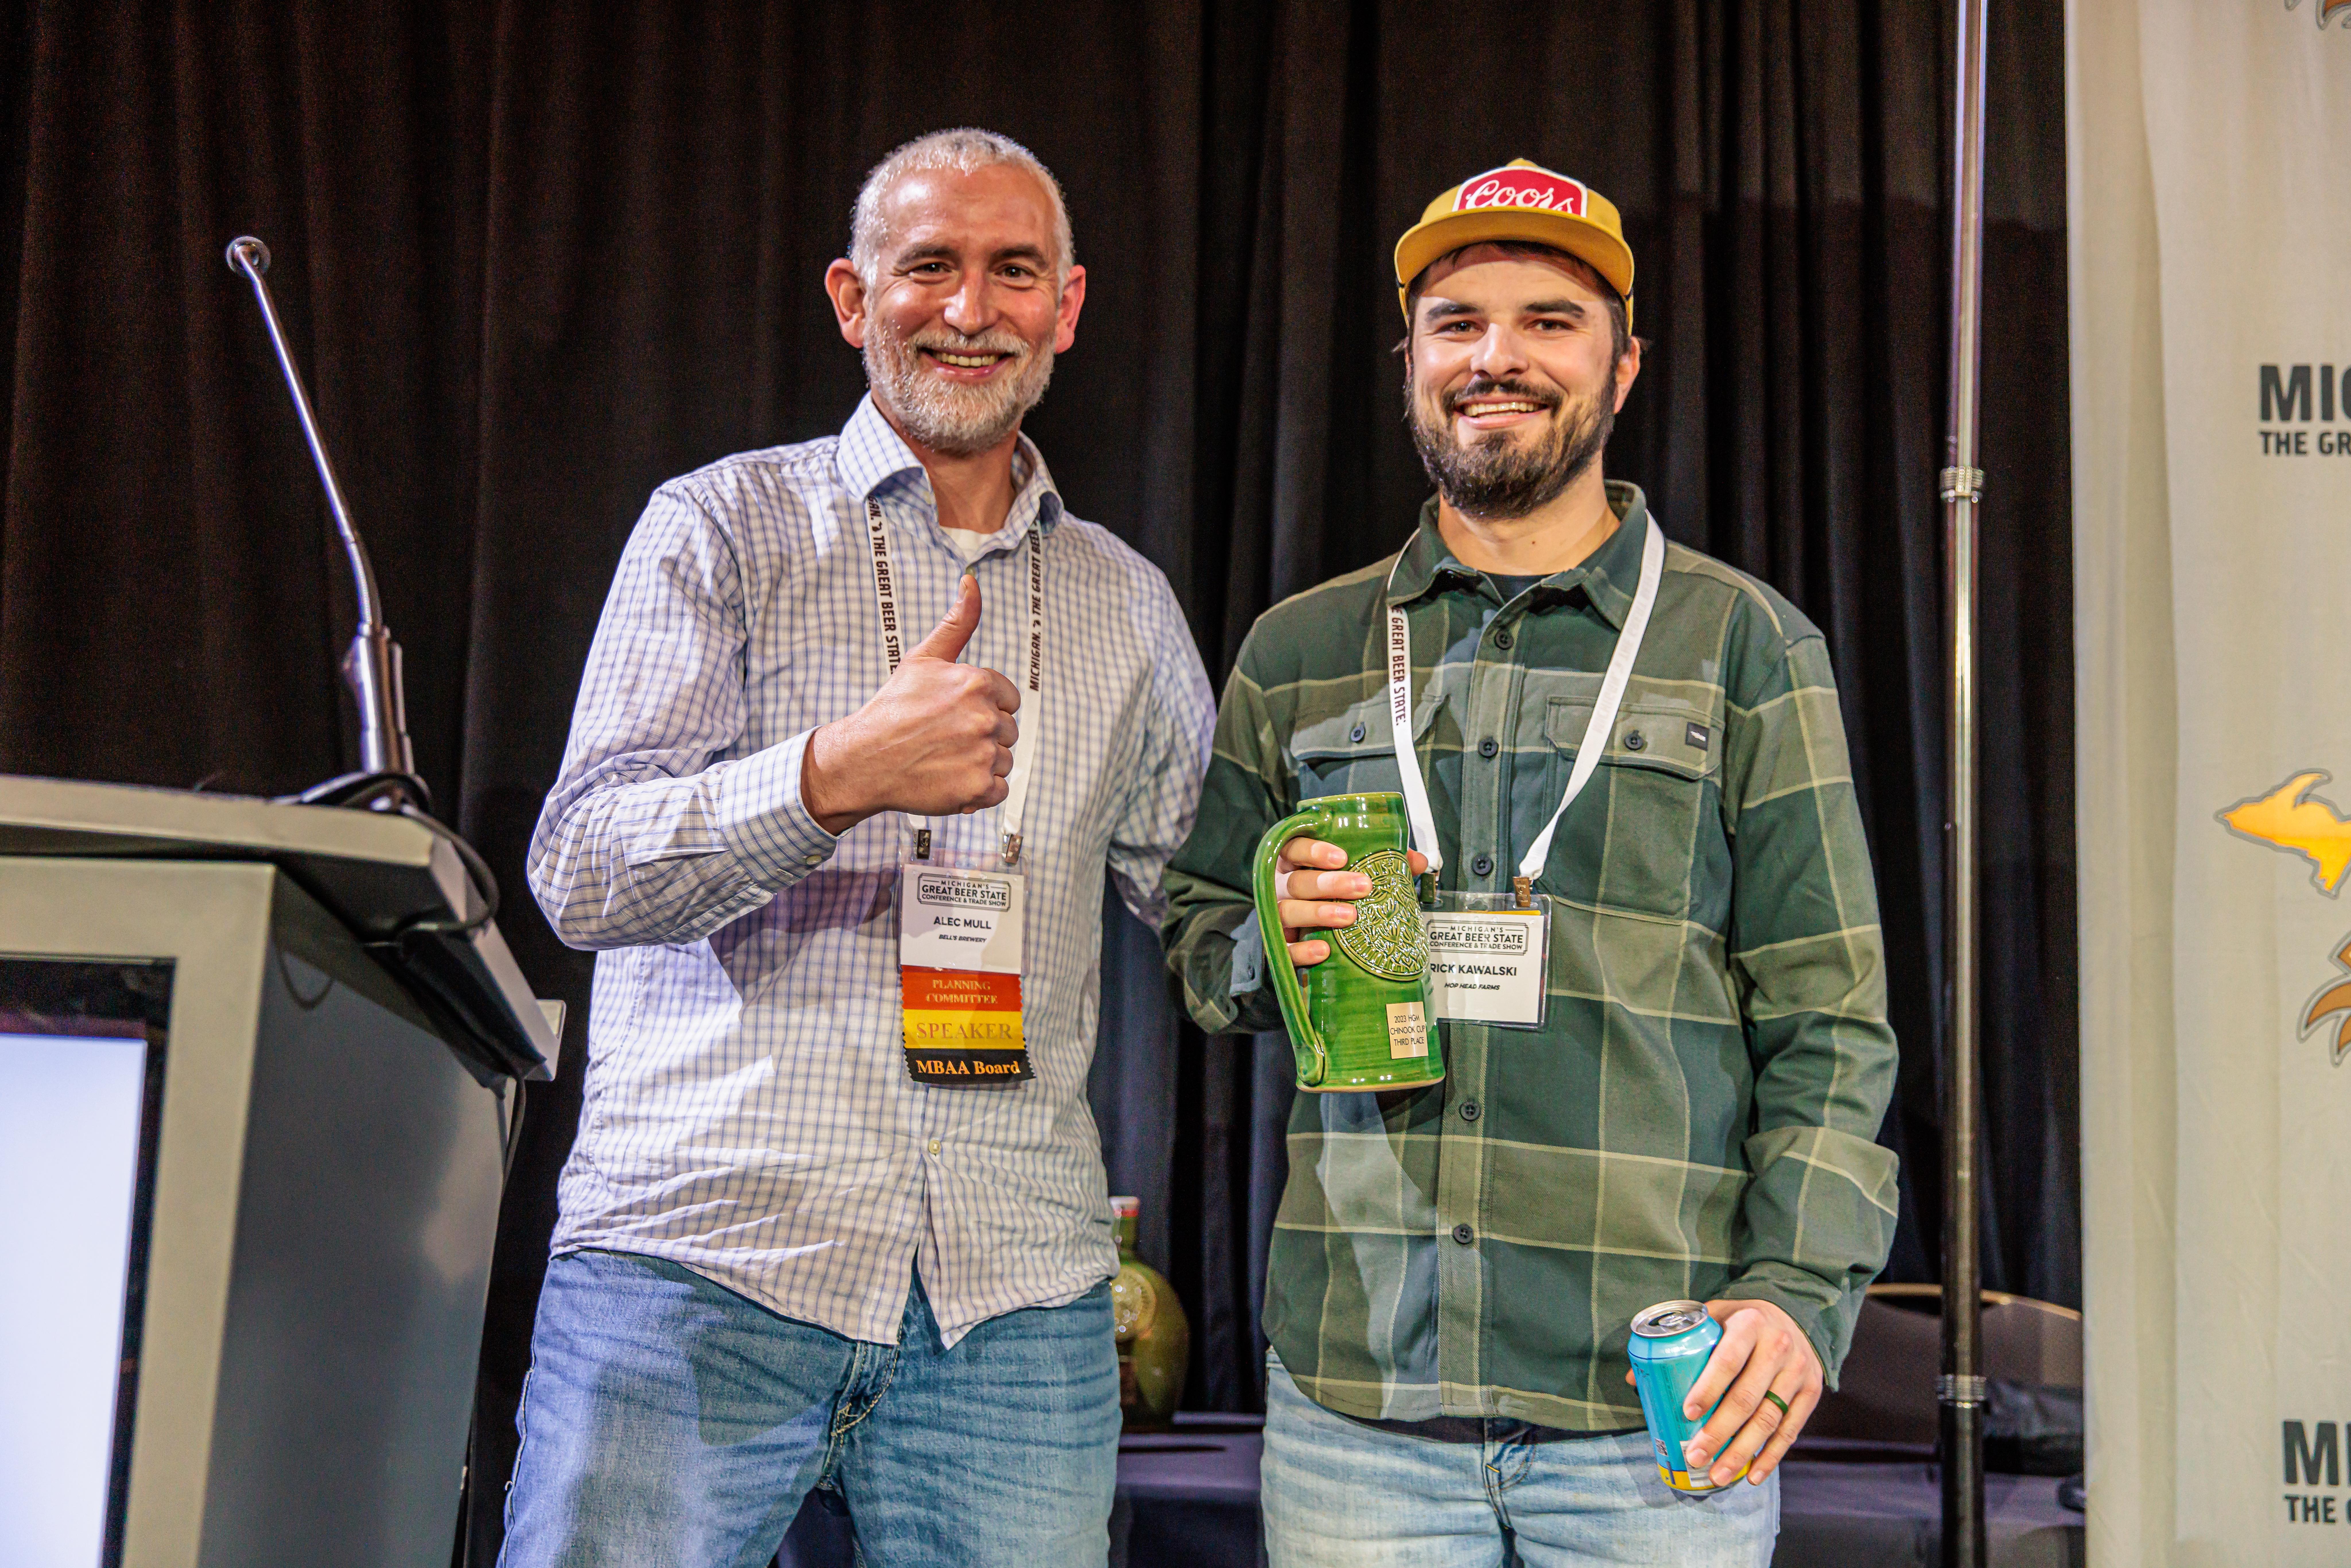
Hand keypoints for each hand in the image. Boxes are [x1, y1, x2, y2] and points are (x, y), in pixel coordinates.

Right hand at [800, 575, 1020, 832]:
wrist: (863, 759)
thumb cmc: (893, 709)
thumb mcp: (924, 658)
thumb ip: (958, 622)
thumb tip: (972, 581)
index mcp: (977, 683)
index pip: (1008, 700)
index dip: (983, 708)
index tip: (954, 715)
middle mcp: (985, 717)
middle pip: (1007, 731)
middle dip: (982, 736)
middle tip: (944, 738)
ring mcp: (983, 754)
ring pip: (1004, 760)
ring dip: (981, 763)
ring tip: (945, 758)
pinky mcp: (978, 788)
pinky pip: (999, 790)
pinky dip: (978, 790)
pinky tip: (950, 779)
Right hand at [1274, 837, 1429, 966]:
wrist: (1315, 942)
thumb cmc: (1335, 900)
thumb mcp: (1358, 878)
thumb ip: (1384, 864)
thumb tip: (1415, 860)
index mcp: (1296, 865)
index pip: (1295, 848)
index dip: (1313, 850)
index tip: (1341, 857)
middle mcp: (1283, 889)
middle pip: (1296, 881)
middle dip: (1329, 883)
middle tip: (1362, 886)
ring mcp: (1277, 918)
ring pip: (1288, 911)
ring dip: (1319, 912)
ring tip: (1349, 916)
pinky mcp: (1280, 947)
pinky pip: (1285, 949)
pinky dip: (1303, 949)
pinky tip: (1324, 950)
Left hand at [1624, 1299, 1821, 1486]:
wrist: (1794, 1314)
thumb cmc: (1741, 1321)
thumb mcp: (1713, 1316)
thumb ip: (1679, 1342)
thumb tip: (1633, 1378)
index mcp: (1750, 1324)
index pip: (1727, 1360)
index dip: (1707, 1389)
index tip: (1687, 1414)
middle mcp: (1779, 1347)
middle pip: (1747, 1398)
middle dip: (1719, 1432)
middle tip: (1695, 1456)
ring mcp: (1798, 1372)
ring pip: (1769, 1420)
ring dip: (1742, 1452)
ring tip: (1718, 1474)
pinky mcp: (1811, 1392)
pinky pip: (1791, 1430)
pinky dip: (1771, 1456)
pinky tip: (1752, 1475)